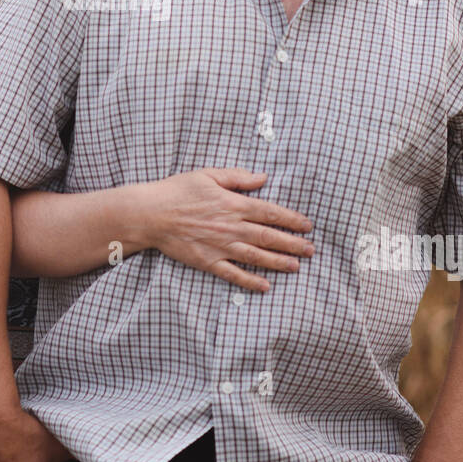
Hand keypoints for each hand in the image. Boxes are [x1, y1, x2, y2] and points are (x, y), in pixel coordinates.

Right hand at [137, 168, 313, 291]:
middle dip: (293, 244)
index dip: (291, 220)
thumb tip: (263, 178)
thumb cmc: (178, 190)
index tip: (307, 226)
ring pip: (257, 257)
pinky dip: (250, 282)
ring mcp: (220, 246)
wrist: (151, 214)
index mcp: (234, 204)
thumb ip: (238, 177)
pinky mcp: (208, 261)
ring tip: (296, 266)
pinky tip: (265, 286)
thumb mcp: (209, 174)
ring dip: (279, 262)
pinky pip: (234, 275)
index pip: (271, 213)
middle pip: (269, 237)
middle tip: (311, 250)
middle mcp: (231, 227)